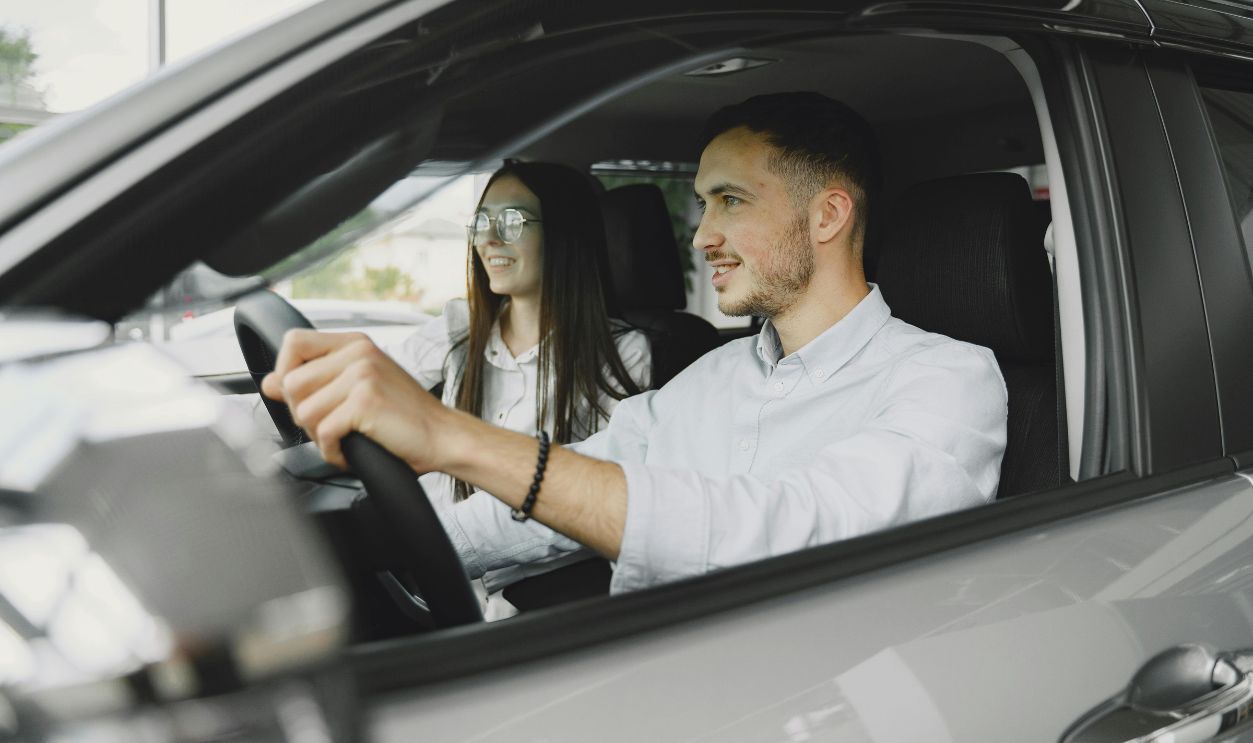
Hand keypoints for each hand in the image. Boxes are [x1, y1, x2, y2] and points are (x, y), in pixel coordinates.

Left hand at [260, 329, 447, 470]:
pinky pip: (324, 432)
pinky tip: (350, 451)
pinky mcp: (365, 401)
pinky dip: (333, 452)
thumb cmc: (404, 417)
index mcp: (355, 344)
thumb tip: (269, 383)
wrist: (443, 437)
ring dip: (319, 436)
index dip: (285, 372)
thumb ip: (315, 381)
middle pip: (291, 383)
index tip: (301, 396)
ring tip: (345, 438)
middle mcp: (358, 353)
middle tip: (333, 426)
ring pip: (303, 411)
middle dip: (303, 415)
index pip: (293, 343)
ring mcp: (362, 375)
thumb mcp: (360, 387)